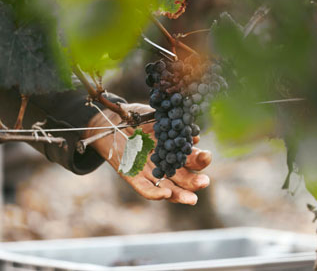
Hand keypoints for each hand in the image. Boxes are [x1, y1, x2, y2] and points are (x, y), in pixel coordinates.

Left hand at [85, 103, 210, 204]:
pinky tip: (165, 194)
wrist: (110, 120)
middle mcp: (164, 164)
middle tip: (204, 182)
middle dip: (194, 182)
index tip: (206, 156)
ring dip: (180, 194)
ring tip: (192, 199)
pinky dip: (154, 193)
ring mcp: (149, 172)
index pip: (190, 160)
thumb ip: (172, 125)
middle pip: (183, 178)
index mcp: (173, 149)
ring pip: (167, 188)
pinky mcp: (132, 177)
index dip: (199, 160)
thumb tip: (194, 136)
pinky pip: (144, 189)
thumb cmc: (135, 116)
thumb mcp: (155, 116)